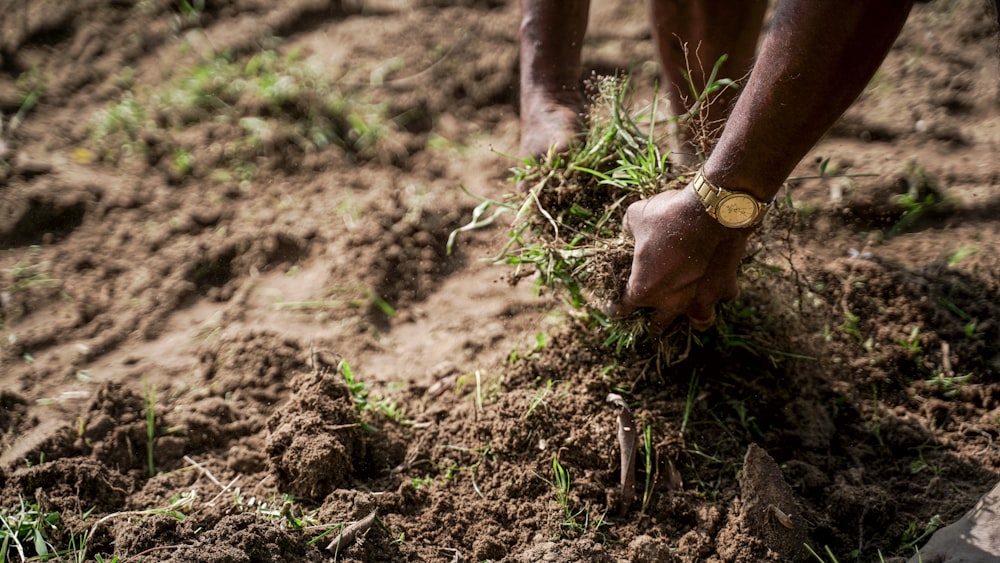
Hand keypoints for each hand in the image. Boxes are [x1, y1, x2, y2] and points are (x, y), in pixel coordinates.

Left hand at [611, 185, 750, 334]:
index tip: (615, 308)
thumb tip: (628, 230)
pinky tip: (717, 283)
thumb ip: (629, 229)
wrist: (713, 211)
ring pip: (699, 322)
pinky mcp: (726, 288)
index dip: (616, 308)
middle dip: (653, 321)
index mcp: (644, 290)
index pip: (623, 309)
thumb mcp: (636, 216)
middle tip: (651, 314)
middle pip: (659, 325)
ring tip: (691, 309)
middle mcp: (673, 302)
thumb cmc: (669, 216)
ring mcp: (702, 299)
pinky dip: (720, 292)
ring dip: (694, 317)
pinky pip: (724, 297)